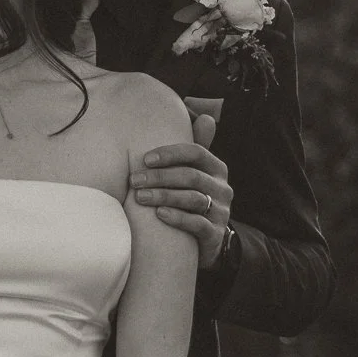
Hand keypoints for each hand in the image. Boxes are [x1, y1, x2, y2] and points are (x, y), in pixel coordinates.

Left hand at [130, 96, 233, 272]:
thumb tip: (206, 116)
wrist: (205, 240)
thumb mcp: (196, 173)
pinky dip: (177, 217)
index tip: (145, 159)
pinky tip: (159, 215)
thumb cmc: (192, 198)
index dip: (170, 153)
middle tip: (134, 181)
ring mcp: (221, 212)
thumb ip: (195, 148)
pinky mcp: (216, 234)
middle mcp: (223, 188)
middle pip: (190, 176)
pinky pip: (197, 224)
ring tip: (139, 197)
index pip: (196, 153)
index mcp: (217, 169)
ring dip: (163, 196)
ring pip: (192, 199)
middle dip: (159, 177)